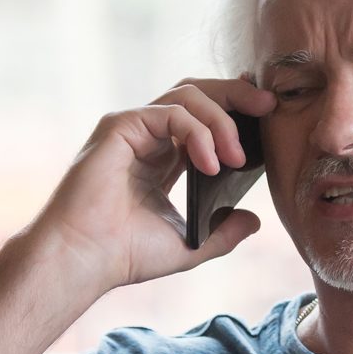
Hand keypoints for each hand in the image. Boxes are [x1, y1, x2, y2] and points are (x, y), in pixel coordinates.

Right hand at [28, 77, 277, 293]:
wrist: (85, 261)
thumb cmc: (125, 254)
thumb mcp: (190, 245)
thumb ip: (223, 232)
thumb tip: (255, 220)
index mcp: (163, 157)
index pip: (203, 116)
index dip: (235, 108)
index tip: (266, 115)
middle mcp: (148, 136)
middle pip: (198, 93)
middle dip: (236, 95)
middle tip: (267, 108)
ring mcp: (133, 128)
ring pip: (188, 95)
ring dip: (221, 120)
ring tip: (236, 157)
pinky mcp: (120, 126)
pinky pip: (171, 112)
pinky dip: (198, 132)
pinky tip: (211, 163)